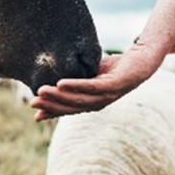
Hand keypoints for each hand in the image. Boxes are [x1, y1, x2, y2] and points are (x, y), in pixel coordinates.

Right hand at [29, 43, 163, 120]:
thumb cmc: (114, 68)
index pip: (69, 109)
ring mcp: (108, 95)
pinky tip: (61, 83)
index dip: (53, 113)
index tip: (35, 114)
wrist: (141, 60)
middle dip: (51, 105)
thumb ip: (74, 81)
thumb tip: (53, 82)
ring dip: (59, 97)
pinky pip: (92, 87)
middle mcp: (100, 102)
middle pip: (72, 107)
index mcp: (93, 102)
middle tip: (33, 102)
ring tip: (42, 91)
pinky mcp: (115, 85)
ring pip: (80, 99)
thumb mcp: (90, 75)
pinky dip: (76, 86)